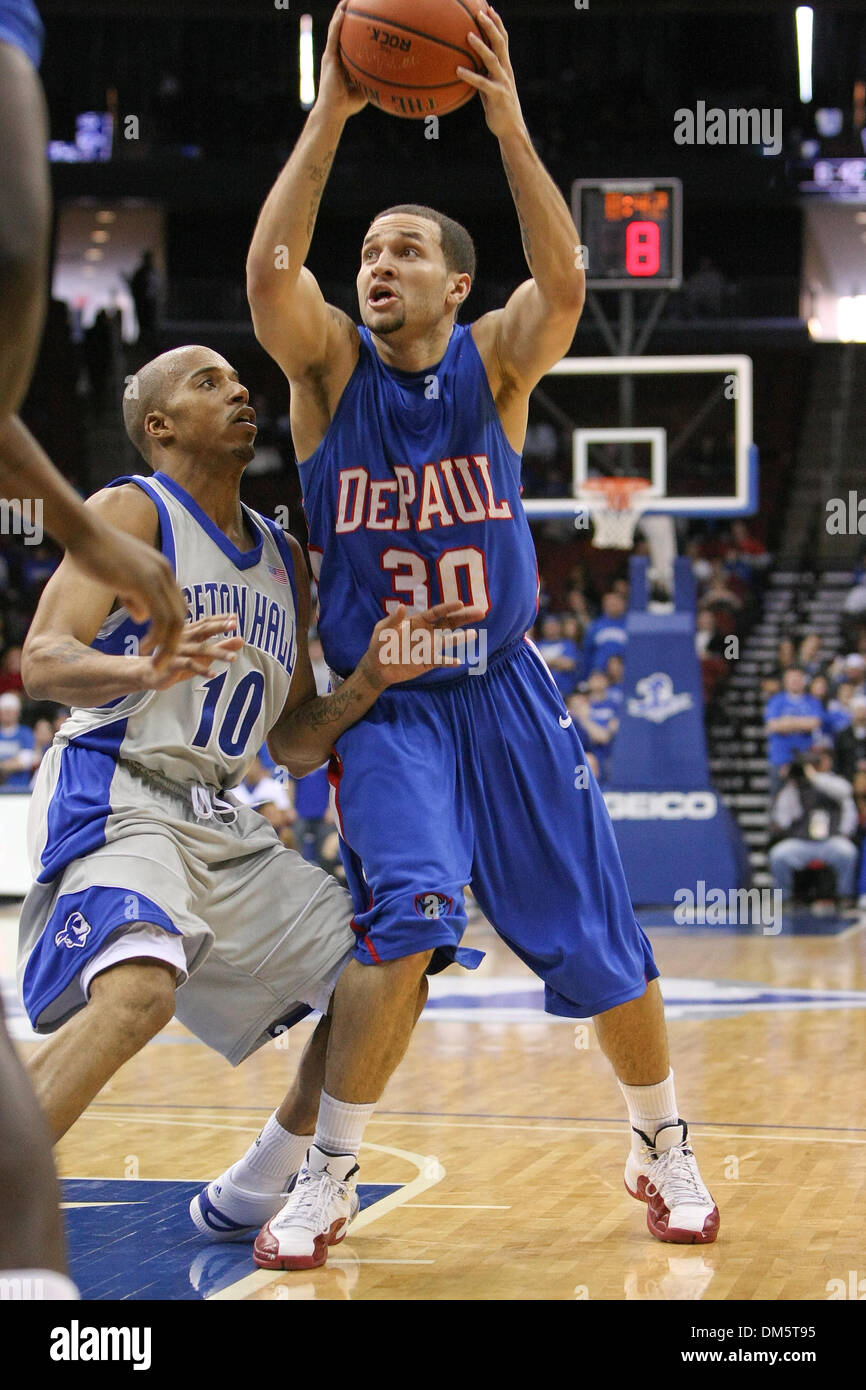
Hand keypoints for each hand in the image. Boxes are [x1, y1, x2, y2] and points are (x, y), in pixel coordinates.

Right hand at [68, 519, 185, 669]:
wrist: (83, 533)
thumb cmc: (95, 554)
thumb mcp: (120, 579)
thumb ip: (134, 597)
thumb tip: (143, 618)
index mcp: (161, 571)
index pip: (176, 606)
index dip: (170, 630)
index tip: (160, 647)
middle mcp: (165, 573)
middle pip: (181, 615)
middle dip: (174, 643)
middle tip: (162, 662)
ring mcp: (157, 577)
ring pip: (174, 620)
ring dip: (166, 646)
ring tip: (155, 662)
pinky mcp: (145, 583)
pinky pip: (160, 618)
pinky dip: (156, 638)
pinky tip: (144, 648)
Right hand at [138, 615, 243, 691]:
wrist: (150, 672)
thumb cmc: (178, 660)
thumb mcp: (203, 654)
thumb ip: (221, 646)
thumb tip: (242, 639)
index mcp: (188, 632)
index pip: (206, 621)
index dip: (220, 618)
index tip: (235, 617)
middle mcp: (183, 637)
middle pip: (203, 630)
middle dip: (219, 626)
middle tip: (234, 624)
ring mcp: (177, 650)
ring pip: (200, 650)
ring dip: (218, 653)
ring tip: (233, 658)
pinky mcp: (172, 663)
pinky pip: (188, 665)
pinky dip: (201, 670)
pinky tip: (213, 674)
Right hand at [316, 1, 367, 121]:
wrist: (333, 111)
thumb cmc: (348, 105)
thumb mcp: (366, 89)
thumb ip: (374, 79)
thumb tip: (392, 75)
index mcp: (343, 61)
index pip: (349, 40)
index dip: (355, 27)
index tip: (365, 15)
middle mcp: (336, 55)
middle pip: (342, 30)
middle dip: (348, 14)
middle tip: (357, 1)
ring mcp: (331, 55)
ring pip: (336, 28)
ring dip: (341, 12)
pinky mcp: (328, 57)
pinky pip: (334, 36)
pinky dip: (338, 23)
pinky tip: (344, 11)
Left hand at [360, 601, 485, 689]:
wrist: (378, 668)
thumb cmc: (379, 645)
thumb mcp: (382, 630)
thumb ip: (393, 620)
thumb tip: (401, 607)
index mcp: (418, 622)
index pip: (437, 613)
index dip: (449, 608)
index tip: (461, 603)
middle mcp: (427, 633)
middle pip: (449, 623)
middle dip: (464, 617)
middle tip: (481, 612)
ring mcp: (429, 648)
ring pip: (448, 641)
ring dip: (461, 638)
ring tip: (475, 634)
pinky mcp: (427, 663)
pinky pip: (440, 661)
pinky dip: (448, 662)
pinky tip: (458, 661)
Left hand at [456, 6, 524, 138]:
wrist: (510, 129)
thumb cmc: (498, 108)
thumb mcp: (490, 86)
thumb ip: (482, 73)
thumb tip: (464, 63)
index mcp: (505, 66)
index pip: (503, 39)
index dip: (497, 23)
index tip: (488, 8)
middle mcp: (506, 71)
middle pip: (500, 42)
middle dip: (491, 26)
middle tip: (480, 12)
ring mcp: (503, 82)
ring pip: (493, 59)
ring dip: (481, 46)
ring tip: (468, 35)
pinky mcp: (497, 96)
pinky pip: (482, 83)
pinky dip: (470, 76)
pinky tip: (458, 70)